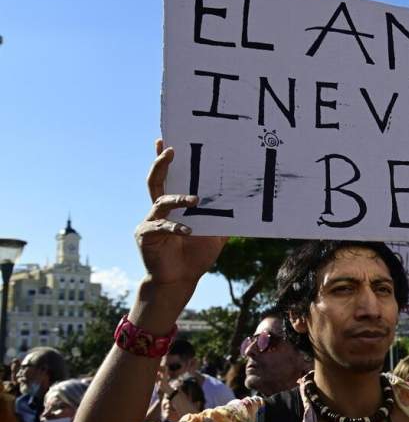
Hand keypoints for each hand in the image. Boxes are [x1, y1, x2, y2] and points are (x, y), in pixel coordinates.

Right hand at [135, 139, 226, 287]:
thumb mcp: (216, 235)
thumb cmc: (195, 256)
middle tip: (171, 150)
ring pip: (160, 202)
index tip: (164, 140)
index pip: (167, 178)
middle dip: (161, 164)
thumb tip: (248, 206)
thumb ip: (225, 219)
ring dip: (178, 199)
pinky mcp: (146, 236)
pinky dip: (176, 227)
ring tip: (195, 199)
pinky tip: (188, 231)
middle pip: (155, 181)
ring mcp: (149, 222)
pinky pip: (161, 227)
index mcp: (172, 207)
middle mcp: (157, 211)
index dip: (163, 160)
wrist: (180, 280)